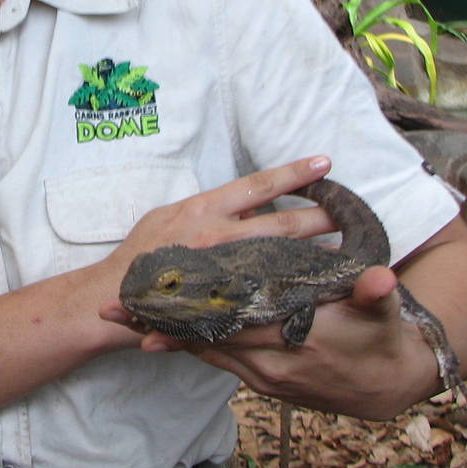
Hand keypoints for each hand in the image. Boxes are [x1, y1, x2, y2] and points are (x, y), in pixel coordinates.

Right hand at [95, 155, 336, 332]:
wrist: (114, 298)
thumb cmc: (141, 253)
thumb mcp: (170, 217)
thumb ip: (208, 209)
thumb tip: (247, 200)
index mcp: (203, 209)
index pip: (258, 185)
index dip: (293, 174)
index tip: (324, 164)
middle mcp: (216, 237)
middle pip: (281, 225)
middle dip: (320, 218)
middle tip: (352, 214)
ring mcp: (222, 272)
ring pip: (281, 259)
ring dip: (315, 254)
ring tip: (347, 251)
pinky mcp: (224, 303)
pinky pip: (266, 295)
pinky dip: (293, 291)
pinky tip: (317, 291)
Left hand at [136, 218, 466, 419]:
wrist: (386, 387)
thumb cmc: (382, 342)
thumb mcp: (384, 317)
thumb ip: (376, 295)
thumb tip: (381, 279)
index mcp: (292, 343)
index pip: (229, 326)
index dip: (189, 316)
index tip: (147, 307)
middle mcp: (269, 364)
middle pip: (203, 340)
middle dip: (156, 325)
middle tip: (110, 310)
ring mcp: (261, 375)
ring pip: (203, 351)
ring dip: (163, 336)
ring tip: (120, 320)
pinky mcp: (259, 379)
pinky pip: (215, 359)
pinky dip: (187, 345)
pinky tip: (158, 334)